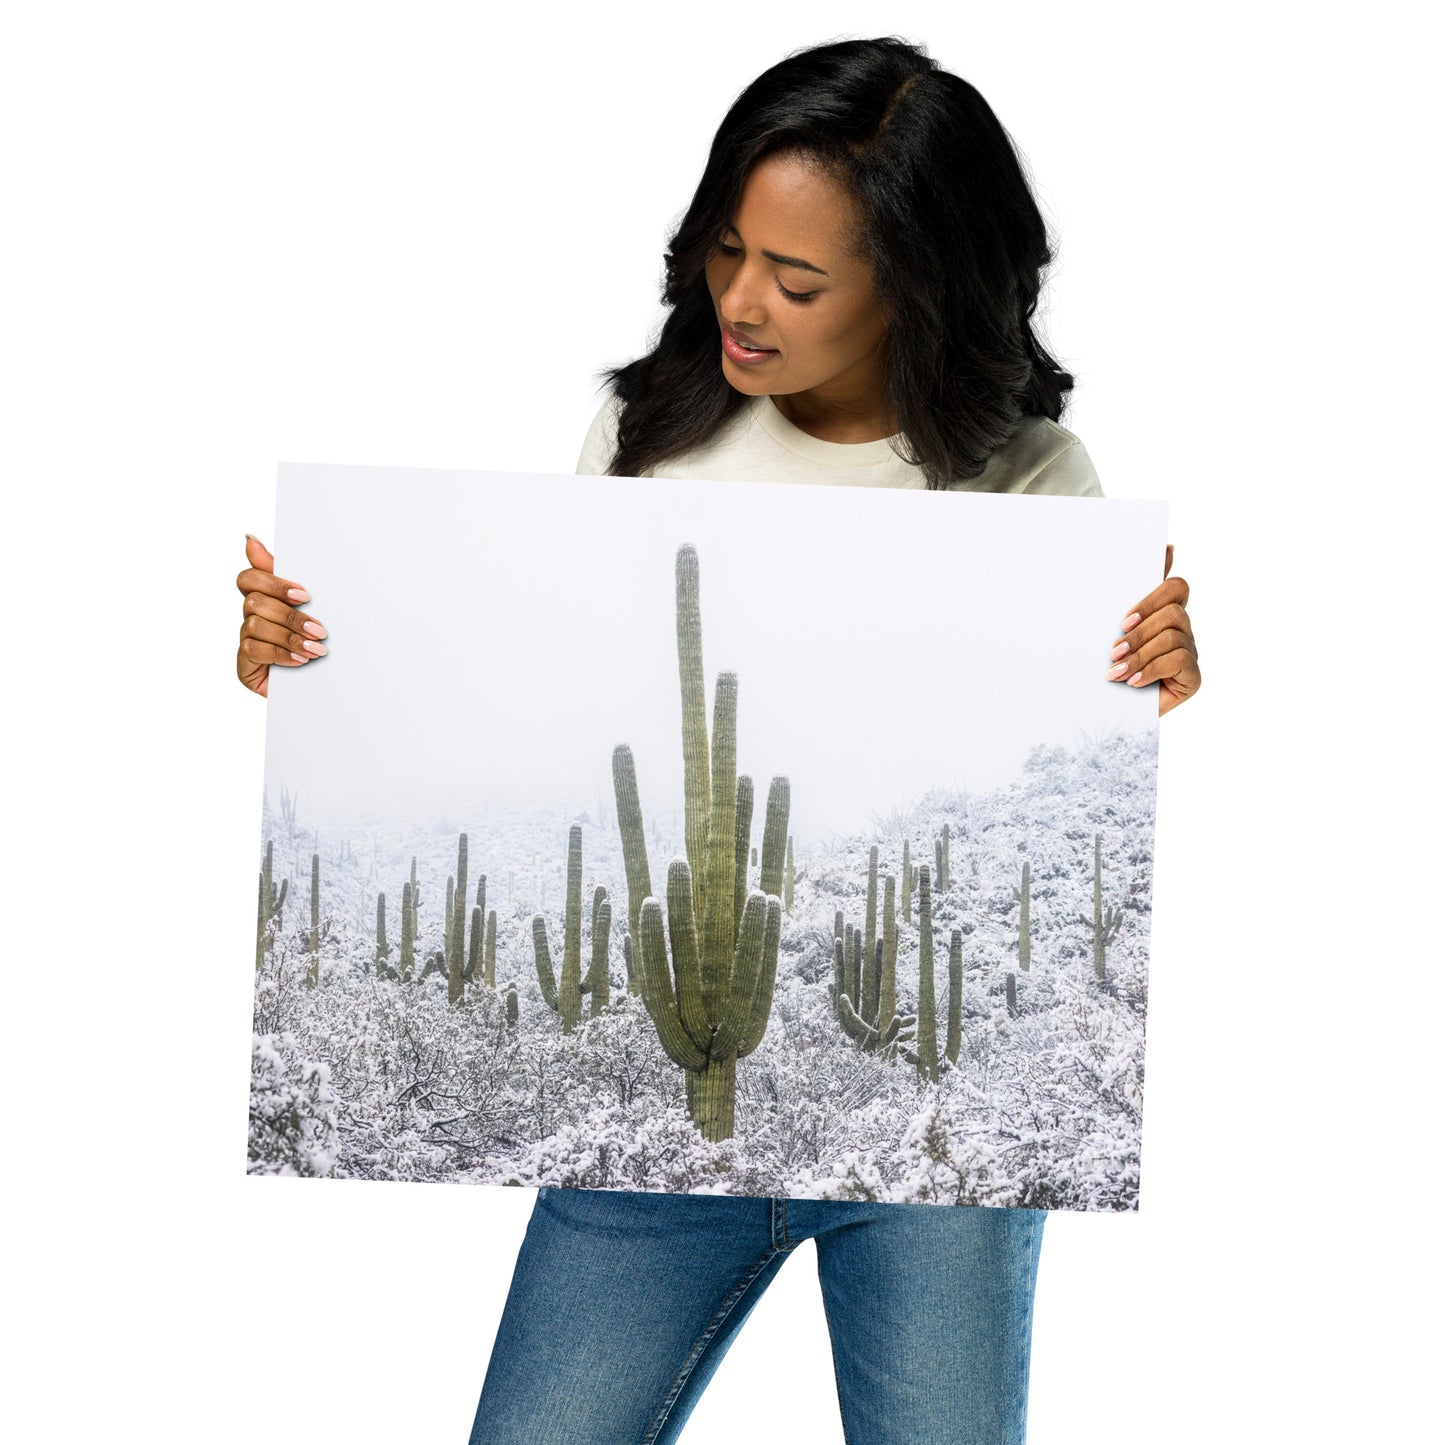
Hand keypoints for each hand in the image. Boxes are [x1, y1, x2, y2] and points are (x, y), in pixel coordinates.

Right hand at [235, 534, 327, 697]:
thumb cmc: (318, 641)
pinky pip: (253, 650)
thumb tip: (249, 538)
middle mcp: (251, 617)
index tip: (304, 595)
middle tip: (320, 629)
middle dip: (291, 616)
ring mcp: (246, 640)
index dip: (273, 583)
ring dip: (290, 637)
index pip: (249, 578)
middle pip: (255, 602)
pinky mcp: (244, 664)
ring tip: (317, 650)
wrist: (327, 687)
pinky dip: (280, 654)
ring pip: (255, 625)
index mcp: (265, 598)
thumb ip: (287, 575)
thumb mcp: (312, 607)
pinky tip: (300, 661)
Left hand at [1105, 543, 1199, 716]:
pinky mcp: (1193, 676)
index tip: (1125, 618)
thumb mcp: (1110, 635)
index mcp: (1163, 613)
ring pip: (1173, 635)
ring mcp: (1190, 651)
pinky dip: (1151, 669)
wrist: (1109, 714)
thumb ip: (1123, 603)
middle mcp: (1181, 629)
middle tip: (1114, 650)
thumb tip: (1153, 554)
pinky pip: (1180, 659)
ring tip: (1116, 671)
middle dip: (1140, 629)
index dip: (1154, 594)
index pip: (1175, 586)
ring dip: (1140, 653)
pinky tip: (1133, 682)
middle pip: (1174, 609)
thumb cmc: (1108, 669)